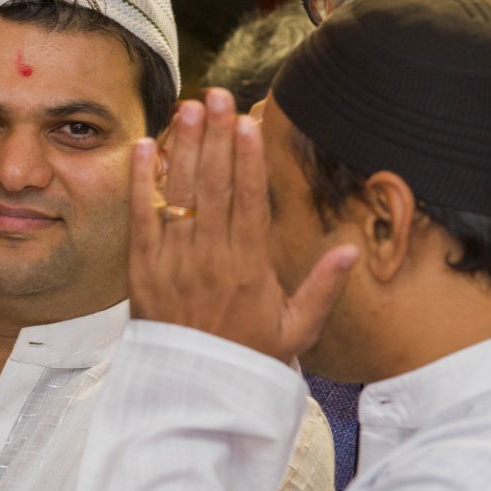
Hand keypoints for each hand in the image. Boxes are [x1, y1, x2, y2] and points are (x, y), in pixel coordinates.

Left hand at [130, 90, 357, 363]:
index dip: (248, 159)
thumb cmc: (248, 360)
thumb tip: (348, 249)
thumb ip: (322, 288)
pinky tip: (147, 147)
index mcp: (249, 269)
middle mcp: (210, 259)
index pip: (249, 202)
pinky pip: (141, 219)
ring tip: (188, 107)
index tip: (248, 122)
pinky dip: (141, 182)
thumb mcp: (296, 330)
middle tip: (216, 95)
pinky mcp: (143, 272)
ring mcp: (173, 263)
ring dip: (183, 147)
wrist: (195, 395)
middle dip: (216, 136)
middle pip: (214, 186)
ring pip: (179, 194)